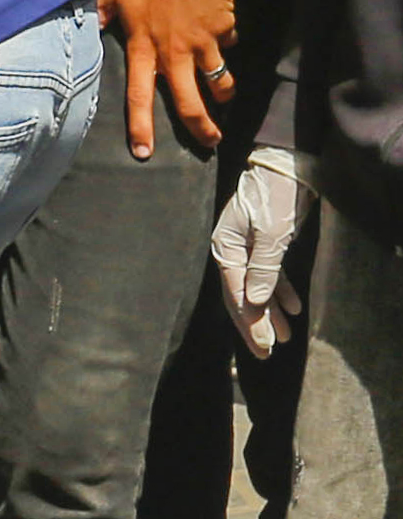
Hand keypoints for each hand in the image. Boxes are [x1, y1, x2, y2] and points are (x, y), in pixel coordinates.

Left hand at [99, 0, 239, 158]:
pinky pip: (228, 45)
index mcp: (142, 46)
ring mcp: (203, 42)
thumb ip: (103, 13)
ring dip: (222, 95)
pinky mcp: (225, 27)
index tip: (144, 152)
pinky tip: (224, 39)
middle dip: (201, 127)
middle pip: (190, 102)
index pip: (138, 95)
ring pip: (218, 82)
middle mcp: (174, 52)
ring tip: (224, 102)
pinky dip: (227, 47)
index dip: (141, 126)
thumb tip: (93, 25)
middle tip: (209, 143)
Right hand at [216, 143, 315, 359]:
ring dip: (271, 313)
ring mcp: (247, 247)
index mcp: (225, 248)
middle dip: (255, 326)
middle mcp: (232, 251)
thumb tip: (256, 302)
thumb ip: (264, 267)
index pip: (236, 294)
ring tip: (285, 338)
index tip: (263, 346)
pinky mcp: (264, 243)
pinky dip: (281, 291)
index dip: (250, 323)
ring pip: (257, 288)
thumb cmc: (275, 194)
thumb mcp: (272, 231)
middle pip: (241, 296)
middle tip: (266, 354)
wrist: (286, 164)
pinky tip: (294, 308)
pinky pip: (270, 274)